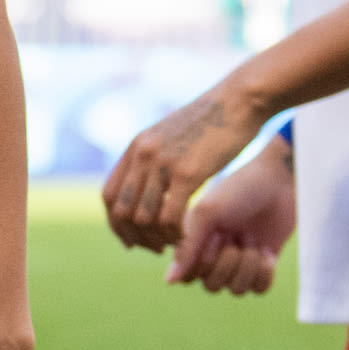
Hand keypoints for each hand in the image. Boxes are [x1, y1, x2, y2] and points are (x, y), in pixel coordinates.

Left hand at [100, 78, 273, 256]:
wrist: (239, 100)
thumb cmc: (213, 121)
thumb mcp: (172, 136)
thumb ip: (154, 158)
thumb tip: (147, 182)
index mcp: (136, 148)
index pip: (108, 196)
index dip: (115, 224)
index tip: (130, 240)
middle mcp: (142, 155)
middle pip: (122, 211)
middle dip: (134, 237)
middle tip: (153, 249)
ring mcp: (162, 163)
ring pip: (144, 218)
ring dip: (156, 239)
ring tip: (173, 244)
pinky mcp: (187, 172)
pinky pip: (170, 216)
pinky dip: (174, 234)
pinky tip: (186, 237)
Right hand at [168, 144, 293, 296]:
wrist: (280, 181)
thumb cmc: (239, 189)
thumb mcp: (207, 213)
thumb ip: (186, 247)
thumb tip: (169, 281)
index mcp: (196, 241)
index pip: (188, 276)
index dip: (201, 265)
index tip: (213, 238)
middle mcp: (215, 253)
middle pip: (212, 286)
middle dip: (226, 265)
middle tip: (236, 238)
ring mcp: (240, 260)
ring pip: (236, 290)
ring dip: (247, 269)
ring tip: (254, 246)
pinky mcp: (264, 264)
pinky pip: (259, 290)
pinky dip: (264, 275)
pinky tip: (266, 253)